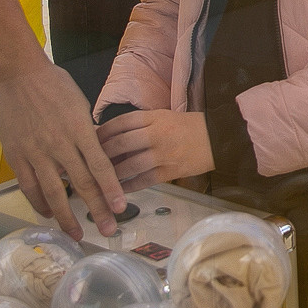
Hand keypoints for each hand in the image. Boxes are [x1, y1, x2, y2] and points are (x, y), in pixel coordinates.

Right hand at [0, 63, 125, 239]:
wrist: (18, 75)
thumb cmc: (54, 86)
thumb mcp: (80, 105)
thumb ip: (87, 133)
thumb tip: (96, 155)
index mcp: (80, 130)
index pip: (100, 166)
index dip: (112, 189)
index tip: (121, 207)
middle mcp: (60, 144)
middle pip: (81, 183)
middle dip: (97, 210)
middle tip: (108, 230)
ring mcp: (36, 152)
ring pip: (53, 192)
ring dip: (66, 216)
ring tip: (76, 234)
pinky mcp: (17, 156)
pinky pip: (29, 186)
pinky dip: (39, 203)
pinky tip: (48, 214)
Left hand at [96, 107, 213, 191]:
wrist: (220, 138)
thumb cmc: (191, 127)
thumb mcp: (165, 117)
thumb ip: (142, 125)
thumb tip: (114, 136)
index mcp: (155, 117)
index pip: (121, 123)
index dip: (102, 132)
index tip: (89, 138)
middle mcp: (157, 134)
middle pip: (121, 143)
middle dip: (101, 154)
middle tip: (87, 161)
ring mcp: (164, 154)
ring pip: (130, 165)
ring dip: (112, 174)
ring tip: (99, 178)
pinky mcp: (171, 171)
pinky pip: (144, 180)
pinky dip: (129, 186)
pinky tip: (119, 190)